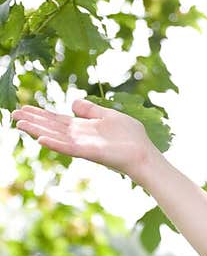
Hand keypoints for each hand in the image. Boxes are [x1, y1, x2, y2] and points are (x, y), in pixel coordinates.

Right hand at [10, 96, 154, 178]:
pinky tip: (41, 139)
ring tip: (19, 124)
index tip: (23, 107)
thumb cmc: (131, 137)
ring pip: (55, 137)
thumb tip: (72, 102)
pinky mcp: (90, 153)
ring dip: (37, 130)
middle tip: (12, 115)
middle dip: (32, 121)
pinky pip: (69, 148)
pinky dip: (55, 144)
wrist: (144, 153)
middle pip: (51, 127)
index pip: (56, 120)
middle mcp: (79, 137)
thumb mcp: (109, 115)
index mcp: (83, 128)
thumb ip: (91, 110)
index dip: (40, 114)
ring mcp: (83, 145)